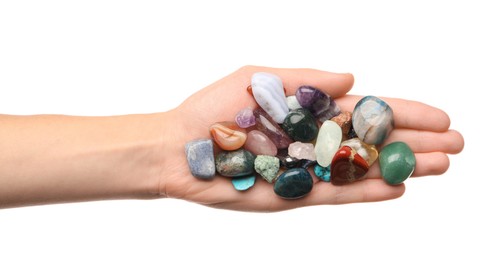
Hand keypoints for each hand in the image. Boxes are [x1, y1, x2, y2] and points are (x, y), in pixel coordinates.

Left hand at [160, 65, 463, 211]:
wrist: (180, 148)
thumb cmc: (214, 109)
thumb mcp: (260, 79)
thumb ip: (308, 81)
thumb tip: (354, 77)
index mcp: (309, 110)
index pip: (367, 111)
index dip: (403, 112)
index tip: (439, 115)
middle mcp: (314, 140)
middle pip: (374, 142)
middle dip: (414, 142)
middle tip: (456, 145)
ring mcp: (307, 169)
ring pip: (362, 170)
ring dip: (401, 168)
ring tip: (440, 167)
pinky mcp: (295, 195)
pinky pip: (337, 195)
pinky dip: (365, 193)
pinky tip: (397, 189)